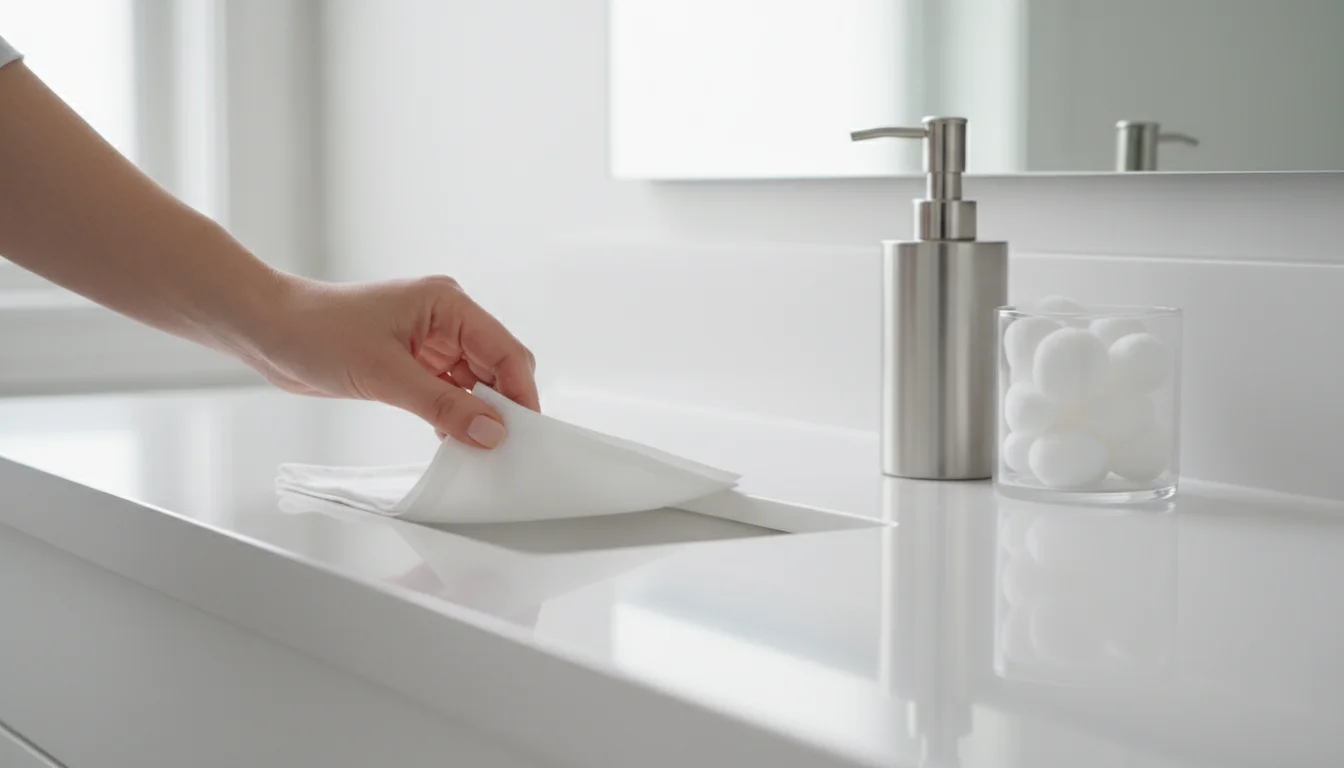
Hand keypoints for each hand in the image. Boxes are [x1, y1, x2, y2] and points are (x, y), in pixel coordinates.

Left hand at [244, 275, 537, 448]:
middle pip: (496, 367)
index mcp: (447, 304)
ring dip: (477, 414)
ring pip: (475, 383)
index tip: (525, 434)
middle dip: (502, 406)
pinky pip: (450, 391)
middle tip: (503, 448)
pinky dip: (454, 414)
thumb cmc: (316, 333)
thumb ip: (442, 406)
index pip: (505, 351)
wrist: (267, 330)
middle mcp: (446, 319)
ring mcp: (430, 341)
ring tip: (477, 449)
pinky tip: (450, 439)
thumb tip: (491, 432)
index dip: (520, 393)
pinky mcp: (413, 362)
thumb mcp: (384, 375)